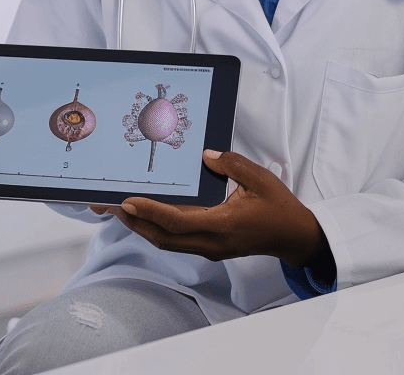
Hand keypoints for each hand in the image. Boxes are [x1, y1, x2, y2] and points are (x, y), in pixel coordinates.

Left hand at [112, 150, 330, 270]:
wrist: (295, 237)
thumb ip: (231, 164)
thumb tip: (206, 155)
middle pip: (163, 237)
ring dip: (142, 227)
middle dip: (134, 222)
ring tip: (119, 210)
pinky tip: (146, 215)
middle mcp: (211, 242)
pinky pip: (177, 240)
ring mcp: (209, 248)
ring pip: (167, 241)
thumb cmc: (279, 209)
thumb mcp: (260, 179)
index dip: (150, 212)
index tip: (127, 201)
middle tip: (108, 206)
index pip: (177, 221)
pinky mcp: (210, 246)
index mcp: (222, 226)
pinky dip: (157, 228)